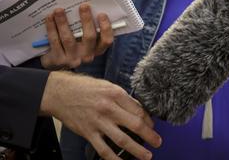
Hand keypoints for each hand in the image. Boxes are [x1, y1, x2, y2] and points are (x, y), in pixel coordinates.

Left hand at [40, 3, 113, 69]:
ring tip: (59, 10)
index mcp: (97, 50)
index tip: (101, 14)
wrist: (55, 65)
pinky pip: (54, 40)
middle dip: (86, 20)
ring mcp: (72, 59)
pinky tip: (49, 17)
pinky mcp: (57, 59)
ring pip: (68, 38)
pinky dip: (51, 27)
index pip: (106, 40)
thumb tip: (88, 9)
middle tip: (83, 6)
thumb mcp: (85, 43)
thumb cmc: (74, 47)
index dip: (106, 28)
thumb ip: (90, 30)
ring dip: (63, 22)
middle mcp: (86, 56)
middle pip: (89, 37)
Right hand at [40, 71, 161, 159]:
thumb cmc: (85, 88)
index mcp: (116, 94)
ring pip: (122, 139)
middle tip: (158, 142)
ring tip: (147, 156)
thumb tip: (137, 109)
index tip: (153, 126)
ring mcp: (98, 122)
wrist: (60, 93)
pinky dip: (113, 158)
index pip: (138, 110)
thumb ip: (122, 98)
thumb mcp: (107, 86)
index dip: (148, 120)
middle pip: (134, 125)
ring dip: (136, 150)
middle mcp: (109, 108)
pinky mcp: (88, 133)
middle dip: (149, 136)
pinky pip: (103, 149)